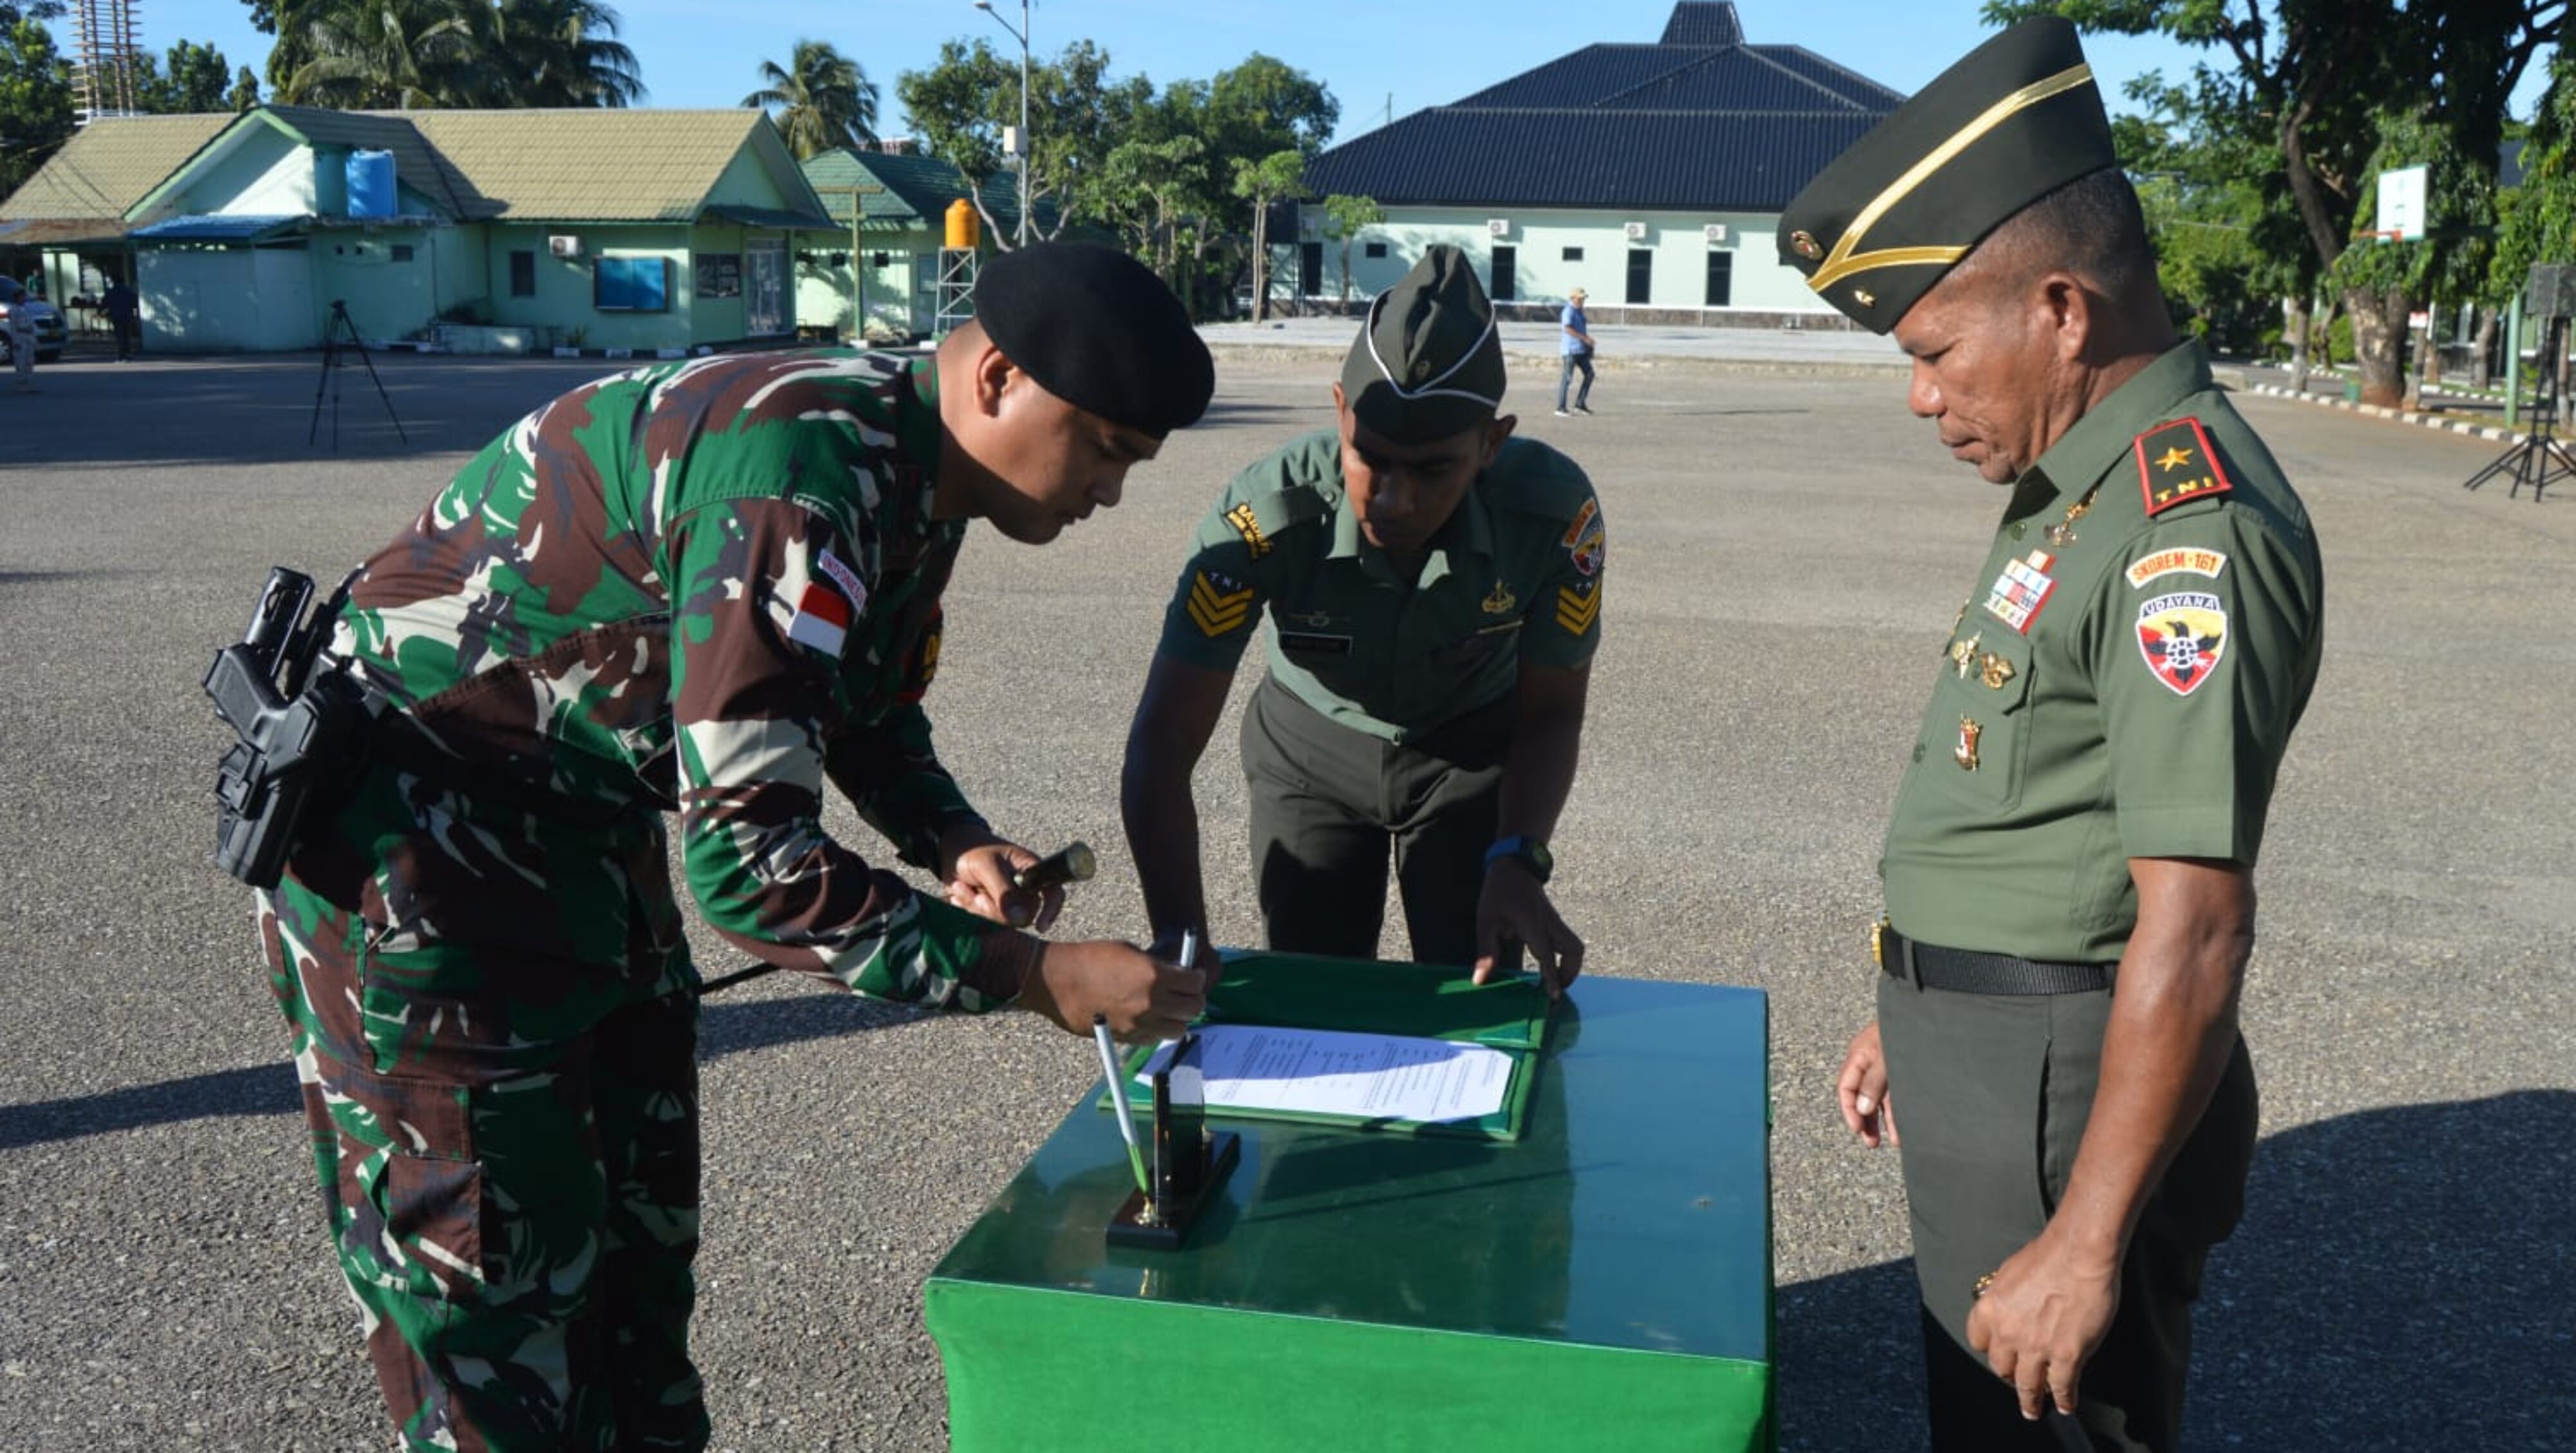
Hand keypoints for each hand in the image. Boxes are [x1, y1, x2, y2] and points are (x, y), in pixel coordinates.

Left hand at [937, 826, 1059, 931]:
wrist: (949, 851)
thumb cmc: (972, 850)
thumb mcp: (987, 867)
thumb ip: (1005, 892)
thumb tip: (1021, 919)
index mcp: (1031, 870)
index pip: (1053, 892)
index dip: (1051, 909)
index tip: (1040, 926)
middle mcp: (1024, 886)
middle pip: (1024, 914)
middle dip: (996, 910)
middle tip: (977, 897)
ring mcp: (1009, 899)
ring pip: (1004, 920)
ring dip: (978, 908)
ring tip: (962, 888)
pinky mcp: (993, 907)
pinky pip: (988, 920)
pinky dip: (971, 909)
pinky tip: (960, 893)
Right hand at [1016, 939, 1208, 1042]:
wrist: (1055, 979)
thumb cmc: (1089, 959)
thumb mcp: (1130, 952)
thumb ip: (1157, 966)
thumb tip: (1175, 974)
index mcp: (1155, 975)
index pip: (1194, 983)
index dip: (1196, 978)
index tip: (1193, 976)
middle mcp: (1151, 1002)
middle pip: (1193, 1009)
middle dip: (1193, 999)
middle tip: (1187, 993)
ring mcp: (1138, 1023)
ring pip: (1178, 1030)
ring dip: (1178, 1019)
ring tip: (1170, 1009)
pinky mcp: (1125, 1037)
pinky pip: (1153, 1039)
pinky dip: (1156, 1030)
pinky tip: (1148, 1018)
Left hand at [1473, 860, 1582, 998]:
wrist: (1515, 864)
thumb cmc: (1499, 891)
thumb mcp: (1486, 921)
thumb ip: (1486, 952)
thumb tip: (1480, 980)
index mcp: (1533, 924)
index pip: (1548, 955)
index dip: (1552, 977)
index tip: (1554, 996)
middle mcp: (1550, 923)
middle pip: (1574, 951)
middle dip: (1569, 974)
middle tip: (1554, 990)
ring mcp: (1555, 921)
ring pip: (1575, 947)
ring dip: (1570, 966)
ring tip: (1555, 981)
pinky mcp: (1554, 921)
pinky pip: (1567, 941)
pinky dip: (1565, 957)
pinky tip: (1551, 967)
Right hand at [1836, 1021, 1896, 1146]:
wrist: (1926, 1014)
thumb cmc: (1903, 1030)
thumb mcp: (1885, 1056)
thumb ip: (1873, 1083)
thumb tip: (1863, 1109)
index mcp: (1859, 1056)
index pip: (1846, 1087)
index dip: (1849, 1109)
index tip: (1857, 1128)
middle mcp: (1870, 1064)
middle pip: (1861, 1097)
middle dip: (1865, 1120)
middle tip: (1871, 1142)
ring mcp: (1886, 1069)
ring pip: (1879, 1100)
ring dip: (1882, 1120)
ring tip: (1890, 1141)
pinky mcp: (1901, 1072)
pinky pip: (1895, 1096)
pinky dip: (1897, 1112)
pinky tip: (1902, 1128)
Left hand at [1965, 1233, 2121, 1420]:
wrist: (2080, 1253)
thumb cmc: (2048, 1255)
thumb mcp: (2009, 1274)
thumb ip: (2004, 1298)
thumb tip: (2008, 1308)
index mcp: (1989, 1310)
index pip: (1978, 1342)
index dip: (1990, 1348)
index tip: (1999, 1354)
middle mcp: (2007, 1333)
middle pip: (2000, 1367)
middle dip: (2009, 1374)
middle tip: (2017, 1381)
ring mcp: (2036, 1348)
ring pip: (2027, 1385)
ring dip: (2030, 1400)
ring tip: (2032, 1409)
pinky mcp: (2066, 1356)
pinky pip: (2061, 1387)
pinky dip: (2064, 1400)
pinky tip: (2066, 1405)